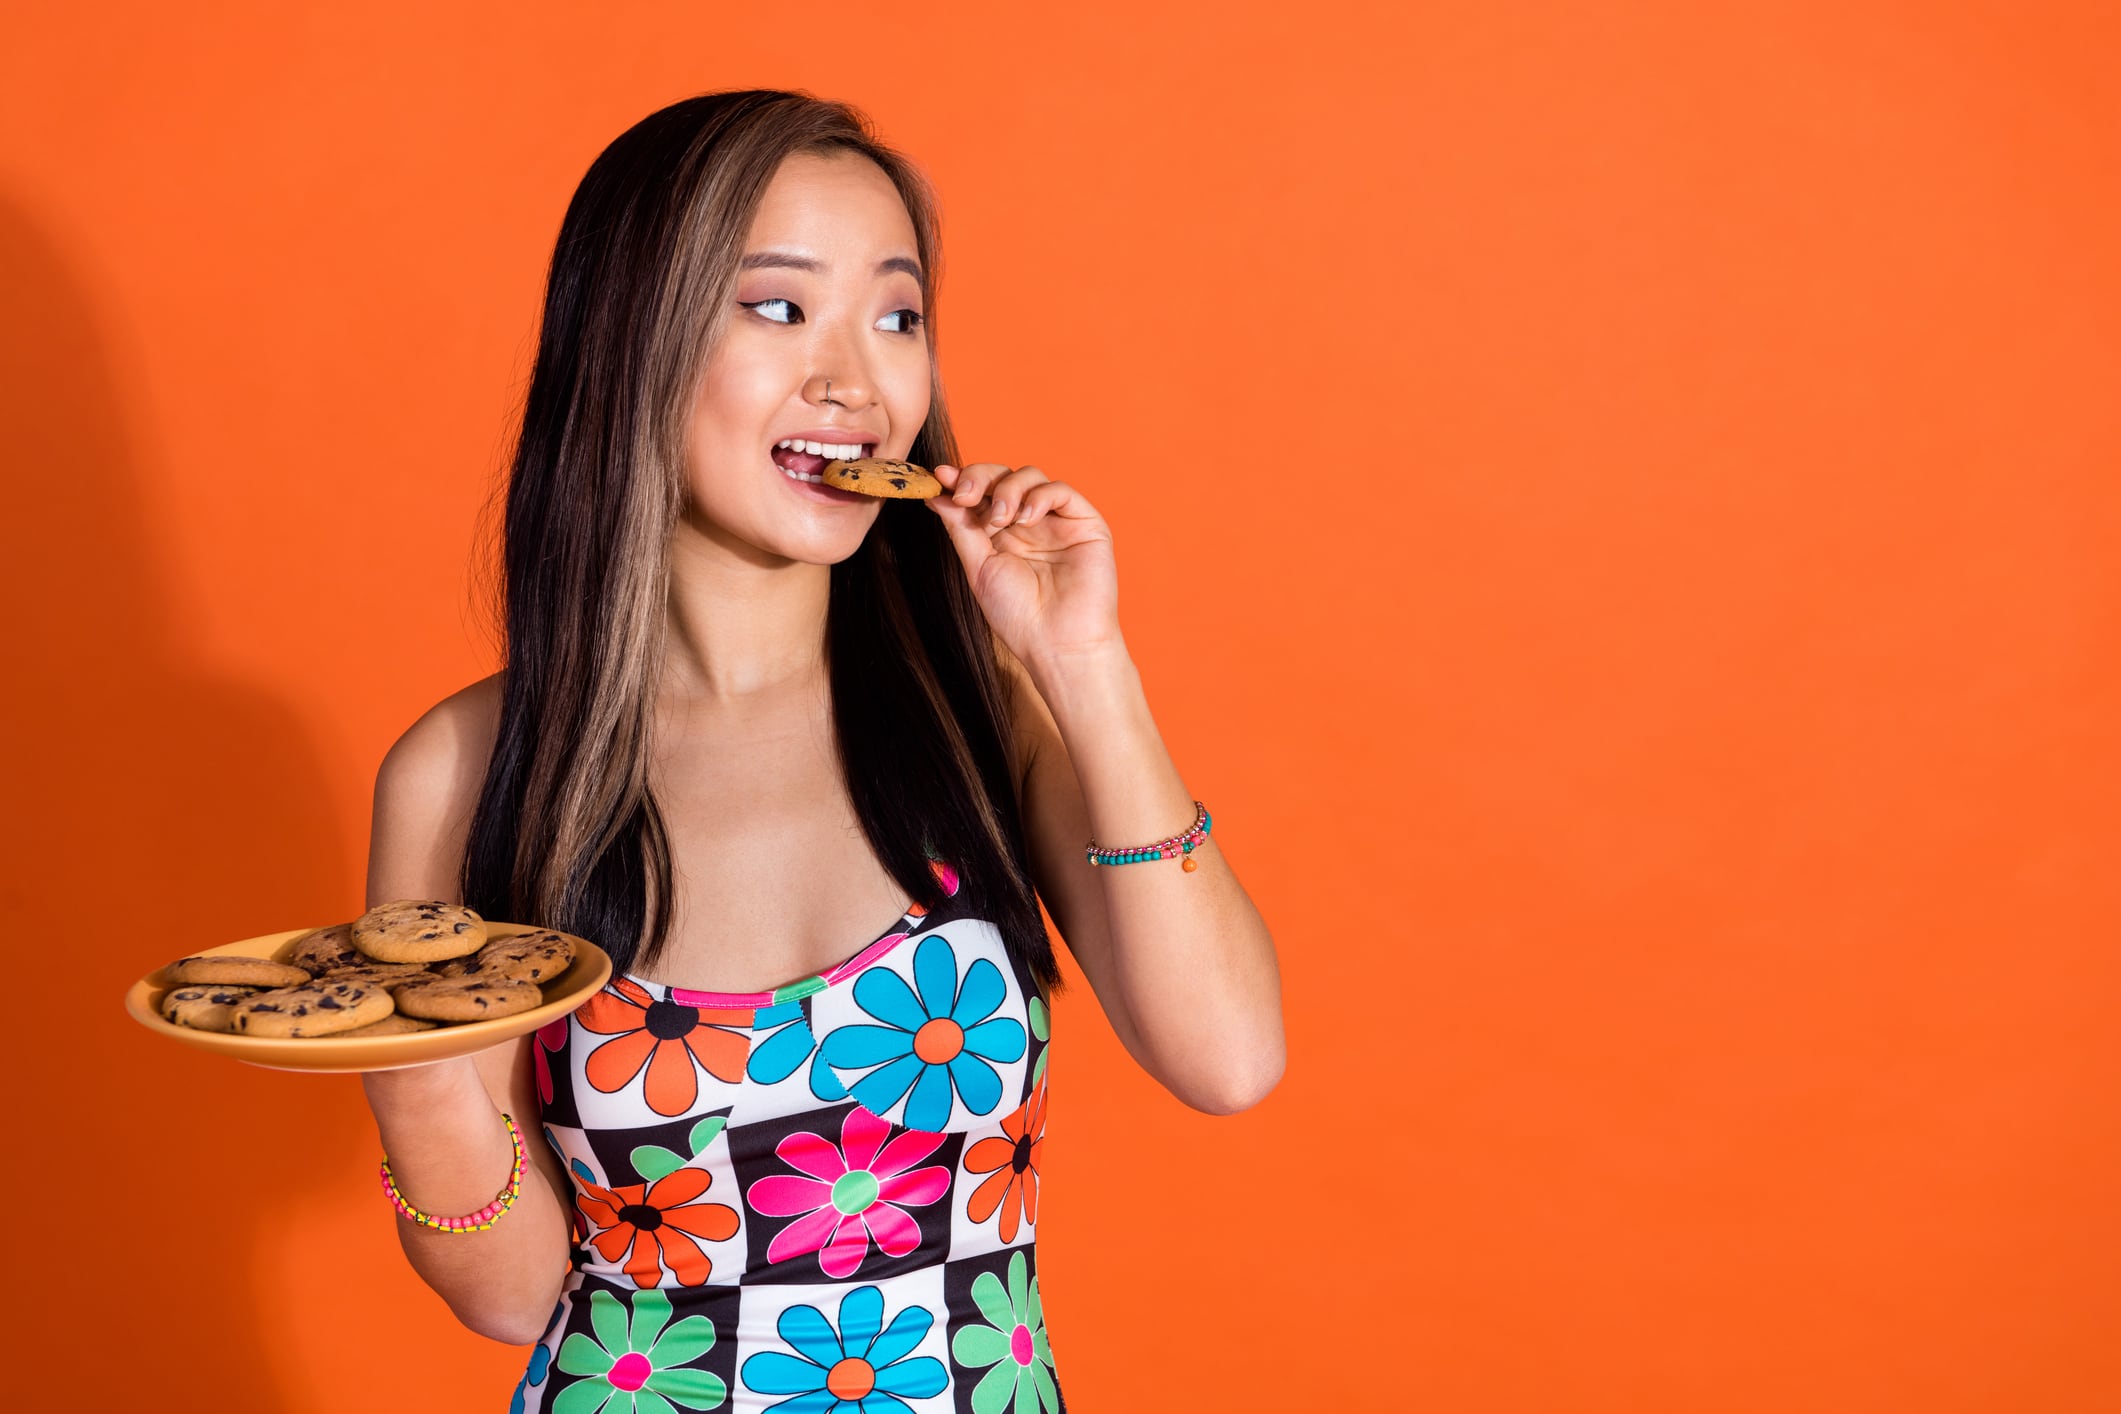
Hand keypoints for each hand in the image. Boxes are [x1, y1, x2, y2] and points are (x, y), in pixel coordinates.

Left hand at [924, 461, 1120, 669]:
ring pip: (1030, 476)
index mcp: (1001, 535)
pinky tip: (1026, 520)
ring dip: (1008, 490)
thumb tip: (936, 494)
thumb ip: (961, 528)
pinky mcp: (1085, 524)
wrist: (1057, 643)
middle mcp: (1028, 524)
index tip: (940, 477)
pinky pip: (1061, 491)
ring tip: (1000, 521)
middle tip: (966, 496)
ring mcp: (1057, 522)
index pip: (981, 494)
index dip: (961, 481)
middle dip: (980, 477)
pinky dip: (1039, 497)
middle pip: (1003, 476)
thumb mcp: (979, 568)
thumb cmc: (1019, 617)